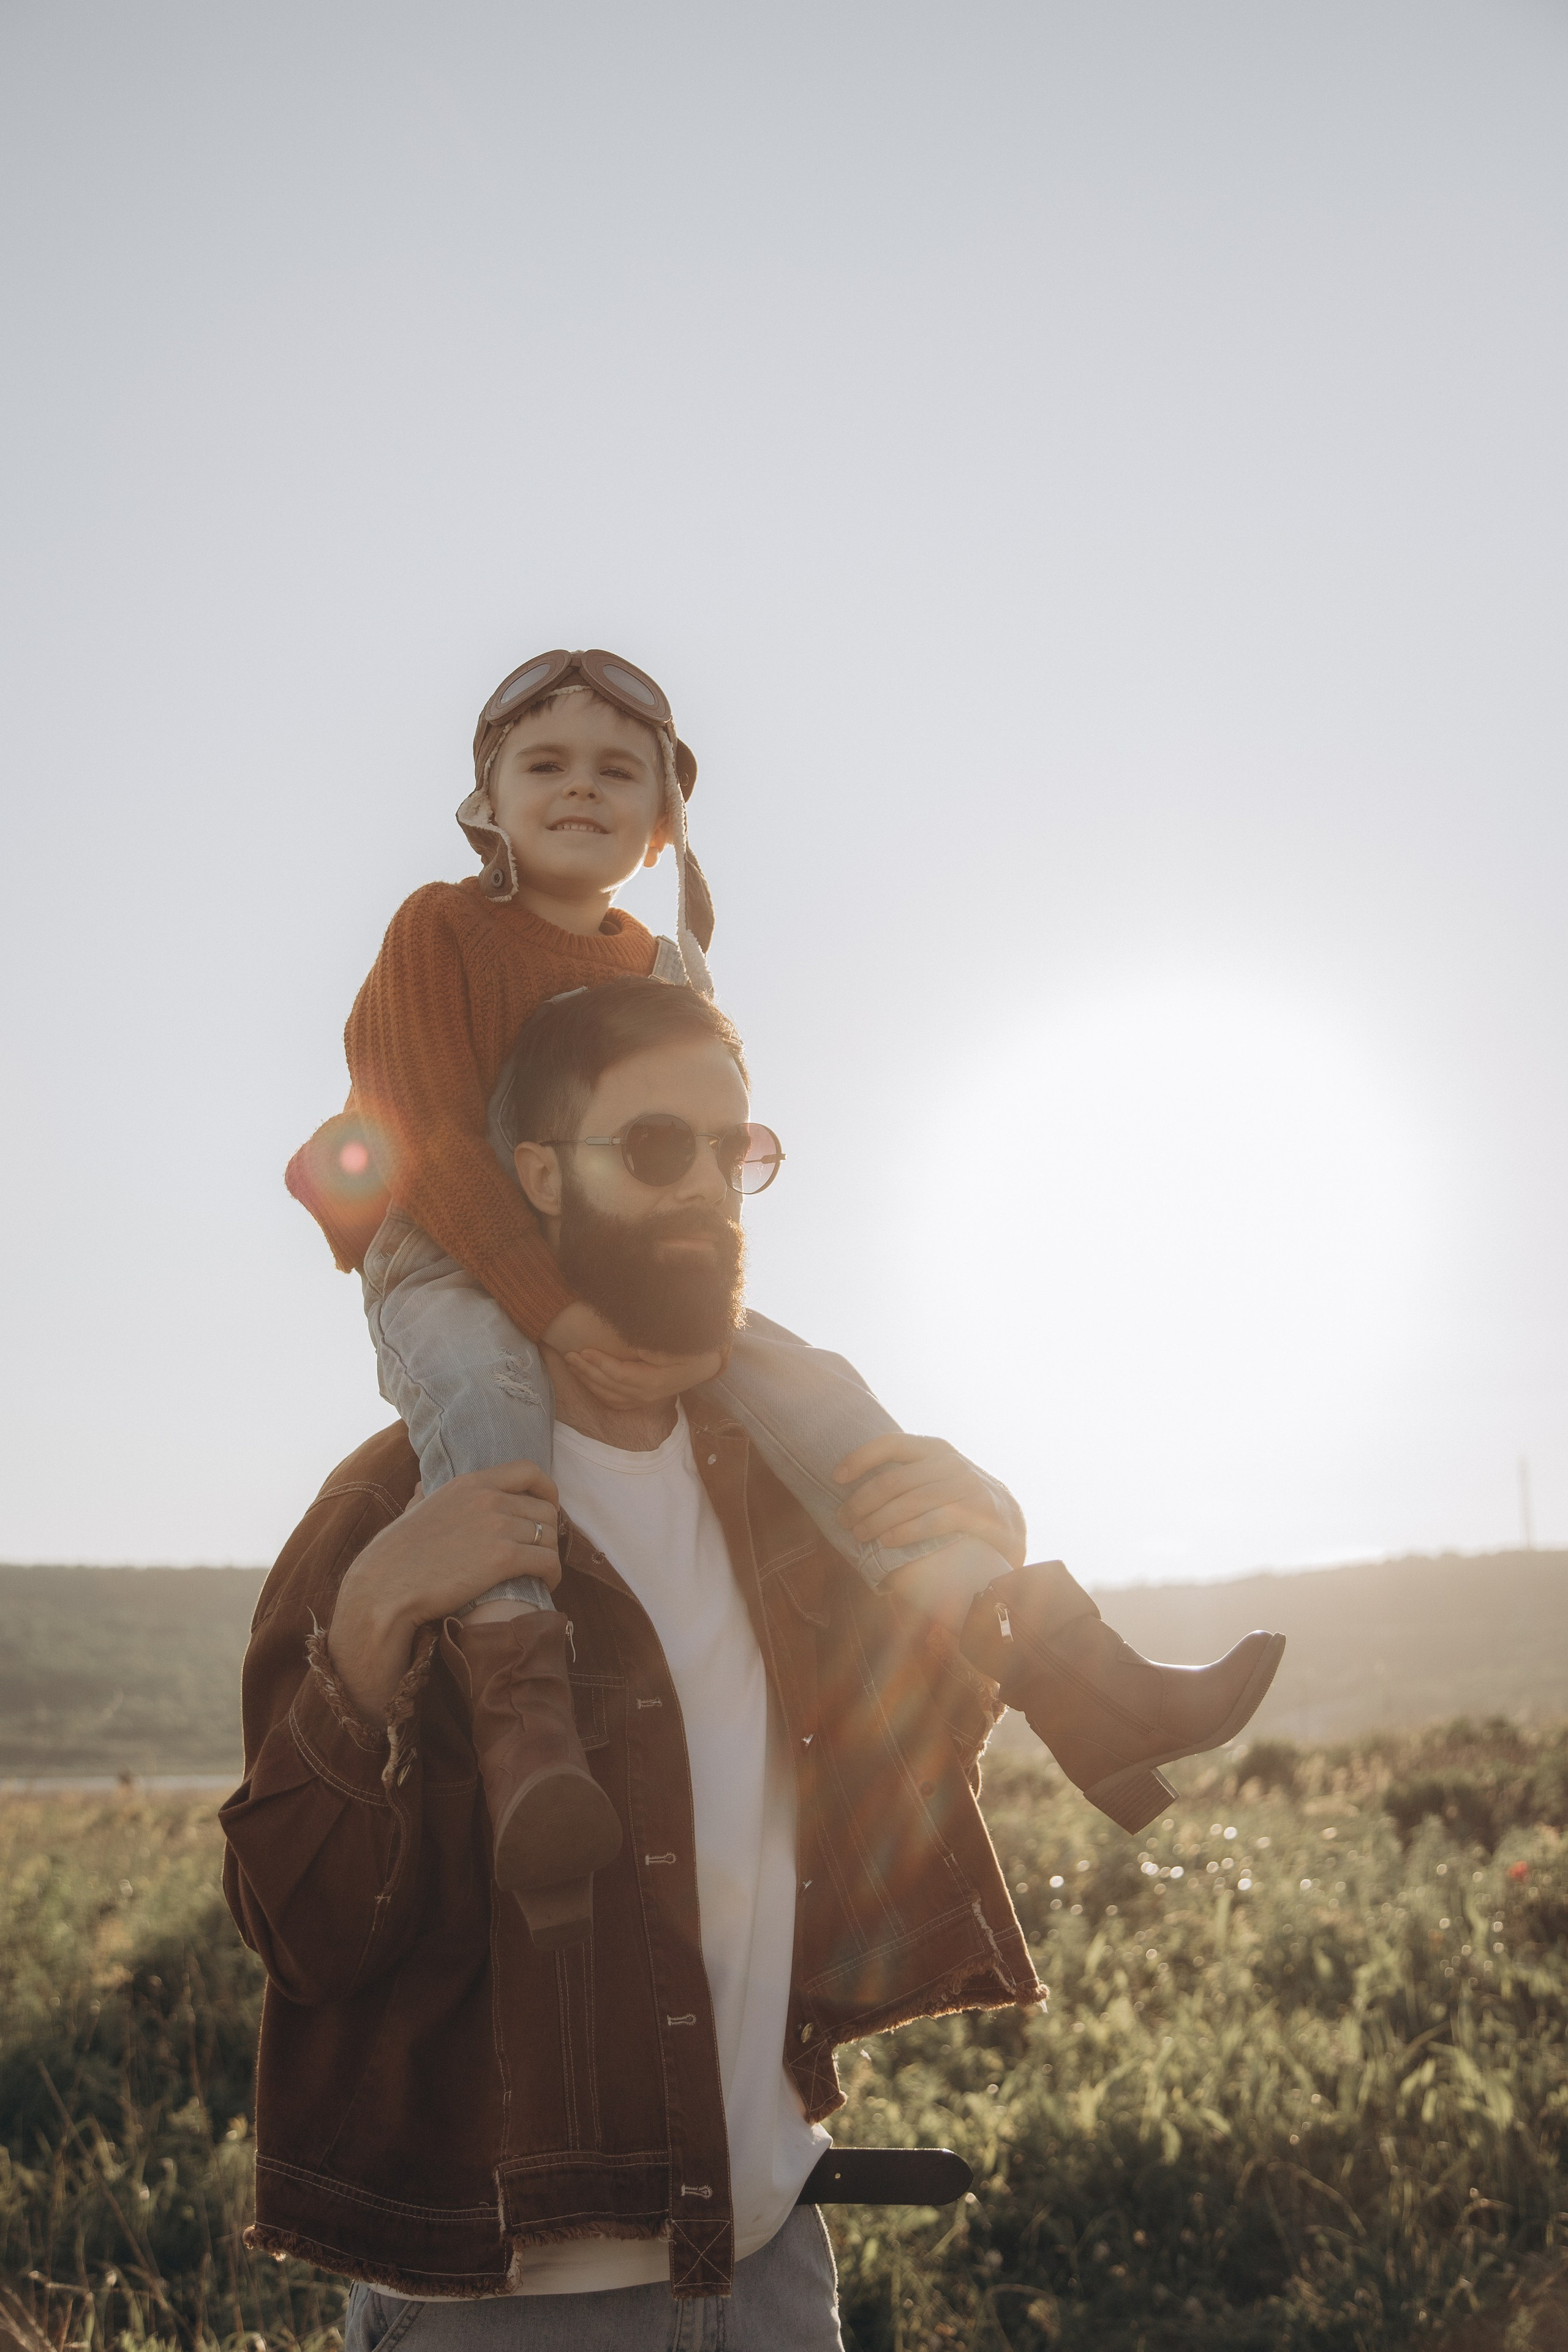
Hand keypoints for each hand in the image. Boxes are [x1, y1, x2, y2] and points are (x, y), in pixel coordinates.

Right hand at [328, 1461, 560, 1719]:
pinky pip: (547, 1561)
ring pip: (550, 1536)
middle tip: (541, 1552)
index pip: (528, 1470)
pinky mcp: (503, 1558)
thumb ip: (425, 1496)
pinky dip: (552, 1574)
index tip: (549, 1506)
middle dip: (549, 1531)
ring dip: (550, 1555)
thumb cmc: (394, 1556)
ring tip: (542, 1572)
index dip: (546, 1489)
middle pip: (545, 1508)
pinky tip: (545, 1585)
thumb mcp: (413, 1512)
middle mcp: (488, 1498)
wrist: (385, 1588)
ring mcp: (498, 1526)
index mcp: (469, 1482)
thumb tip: (422, 1488)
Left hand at [542, 1299, 723, 1407]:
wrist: (705, 1364)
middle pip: (609, 1386)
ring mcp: (643, 1400)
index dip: (599, 1363)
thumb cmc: (692, 1350)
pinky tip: (586, 1380)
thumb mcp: (679, 1346)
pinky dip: (597, 1392)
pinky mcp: (641, 1400)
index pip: (619, 1374)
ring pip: (608, 1395)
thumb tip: (636, 1349)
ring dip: (587, 1381)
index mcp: (654, 1381)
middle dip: (586, 1370)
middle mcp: (645, 1395)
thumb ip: (656, 1348)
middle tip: (568, 1355)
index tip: (583, 1350)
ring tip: (572, 1365)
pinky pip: (614, 1401)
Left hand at [832, 1434, 1026, 1568]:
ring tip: (859, 1535)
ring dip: (877, 1521)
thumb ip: (905, 1474)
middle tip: (844, 1520)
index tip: (836, 1477)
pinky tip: (887, 1542)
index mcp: (933, 1449)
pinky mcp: (976, 1512)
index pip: (890, 1444)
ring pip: (909, 1502)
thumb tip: (850, 1480)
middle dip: (861, 1502)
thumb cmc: (956, 1501)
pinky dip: (905, 1532)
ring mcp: (964, 1486)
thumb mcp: (934, 1477)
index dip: (859, 1458)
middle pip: (893, 1481)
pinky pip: (933, 1521)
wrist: (1007, 1522)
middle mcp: (948, 1463)